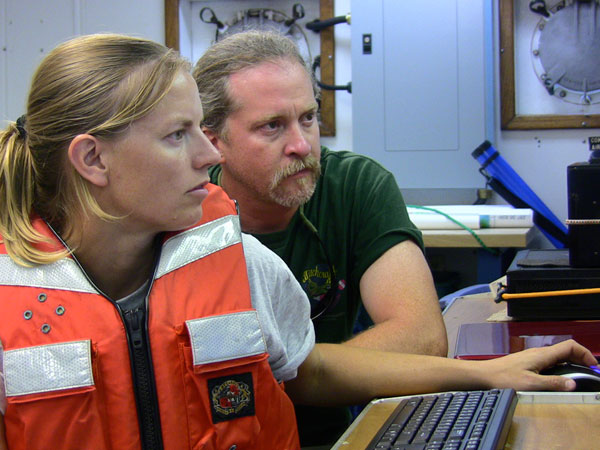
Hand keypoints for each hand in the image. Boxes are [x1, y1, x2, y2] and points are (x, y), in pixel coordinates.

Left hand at [481, 339, 597, 390]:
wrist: (484, 374)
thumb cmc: (503, 377)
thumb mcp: (530, 384)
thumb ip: (552, 383)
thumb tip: (572, 383)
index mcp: (542, 355)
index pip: (570, 346)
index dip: (585, 354)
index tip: (593, 366)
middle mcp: (539, 353)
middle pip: (566, 350)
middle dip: (581, 358)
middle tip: (589, 371)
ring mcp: (533, 356)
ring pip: (558, 355)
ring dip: (571, 362)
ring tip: (578, 374)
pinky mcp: (528, 362)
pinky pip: (550, 360)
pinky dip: (560, 366)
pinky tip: (559, 376)